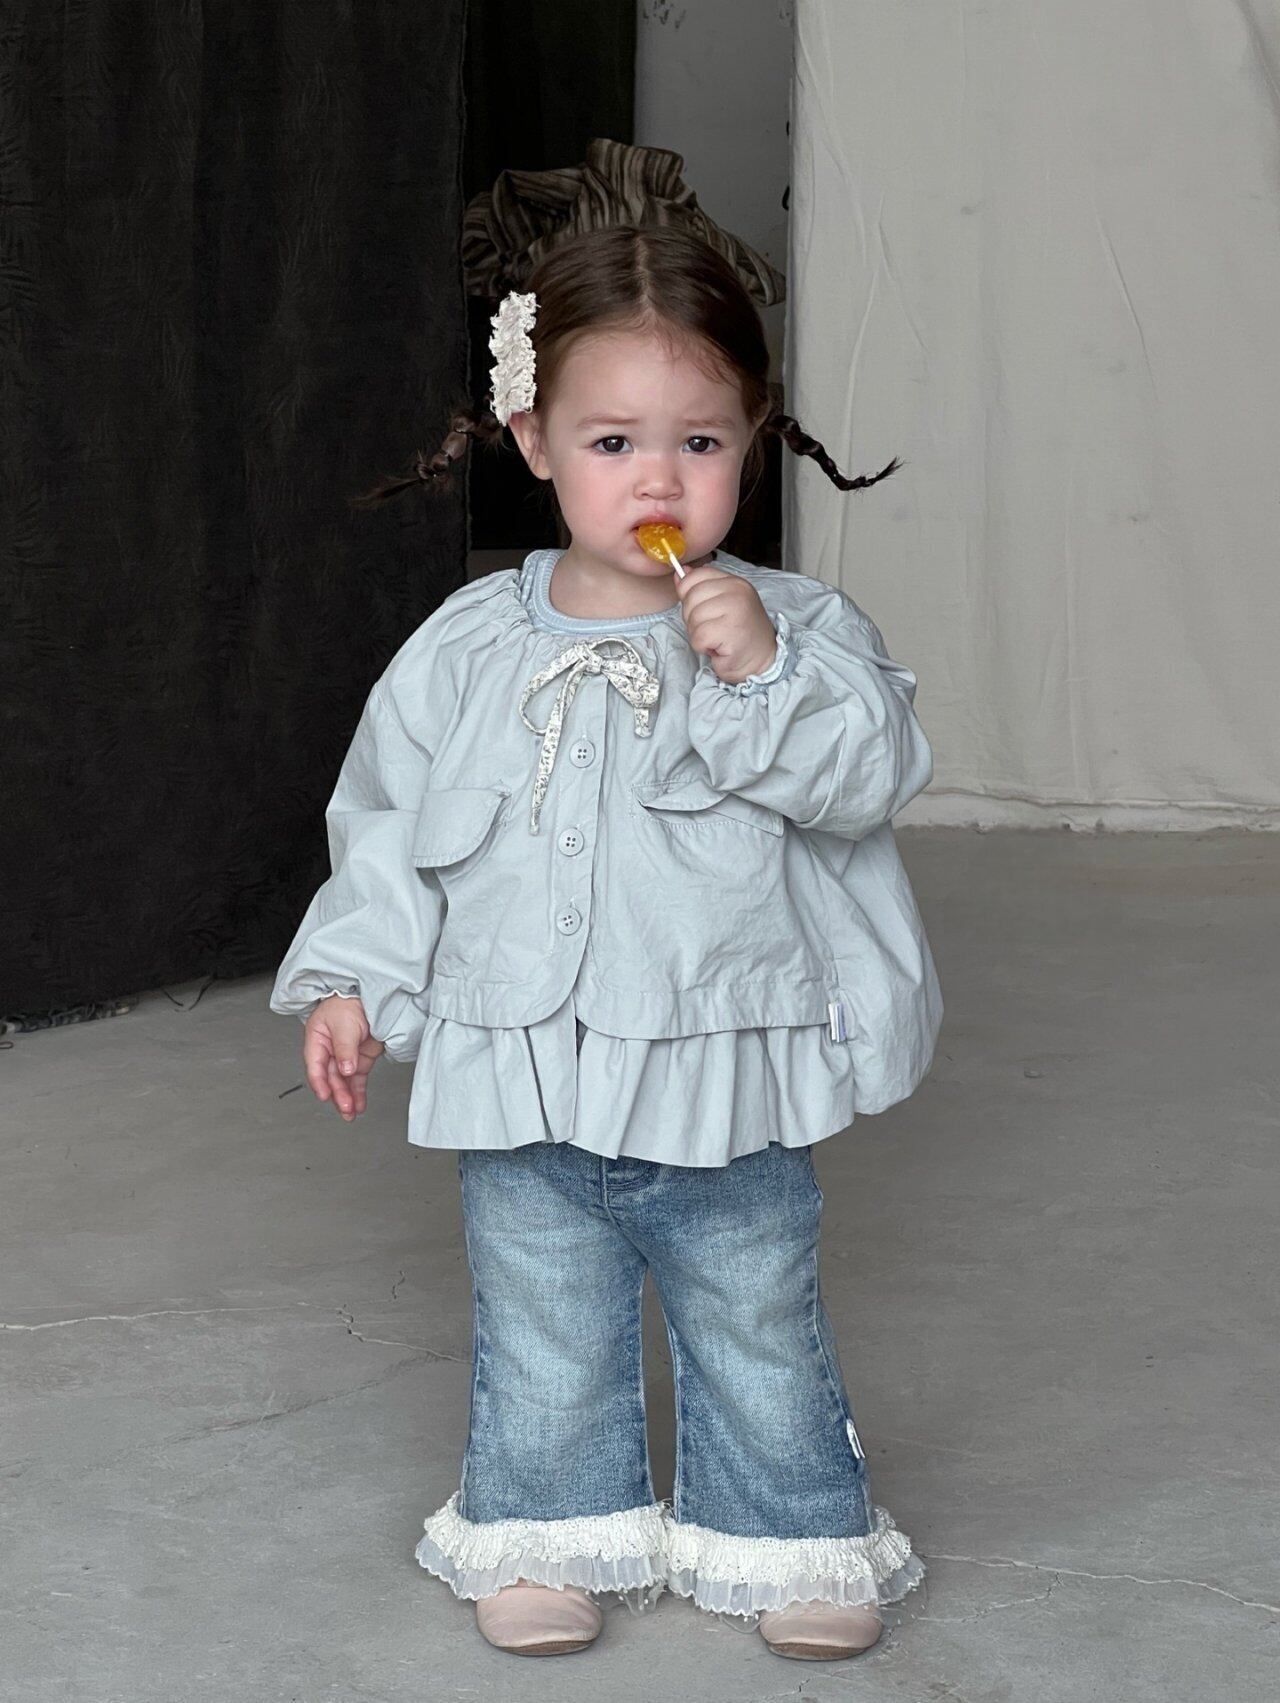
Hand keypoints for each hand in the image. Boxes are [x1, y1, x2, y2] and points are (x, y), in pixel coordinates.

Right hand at [303, 994, 384, 1121]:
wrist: (370, 994)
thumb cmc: (349, 1001)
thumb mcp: (344, 1023)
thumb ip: (345, 1048)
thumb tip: (345, 1069)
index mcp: (317, 1039)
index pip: (315, 1065)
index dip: (319, 1082)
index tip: (325, 1095)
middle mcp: (329, 1050)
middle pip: (331, 1077)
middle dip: (337, 1094)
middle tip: (345, 1108)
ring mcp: (346, 1055)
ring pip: (343, 1081)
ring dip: (347, 1098)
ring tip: (351, 1112)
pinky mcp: (360, 1058)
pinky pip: (357, 1079)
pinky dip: (358, 1092)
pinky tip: (359, 1104)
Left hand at [673, 565, 777, 684]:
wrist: (763, 661)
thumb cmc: (740, 635)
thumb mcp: (721, 605)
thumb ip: (700, 588)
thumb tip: (679, 573)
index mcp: (734, 582)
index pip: (696, 575)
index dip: (688, 594)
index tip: (701, 609)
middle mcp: (737, 591)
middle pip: (691, 597)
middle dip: (693, 618)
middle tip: (711, 629)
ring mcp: (736, 609)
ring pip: (693, 617)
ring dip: (698, 634)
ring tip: (716, 639)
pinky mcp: (731, 630)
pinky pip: (698, 636)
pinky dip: (702, 647)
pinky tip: (718, 648)